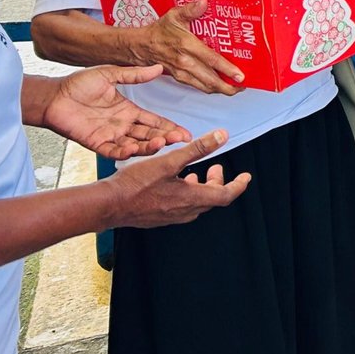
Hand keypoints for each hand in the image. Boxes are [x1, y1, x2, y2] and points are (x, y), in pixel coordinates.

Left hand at [40, 65, 192, 159]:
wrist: (53, 96)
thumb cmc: (78, 84)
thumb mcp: (110, 74)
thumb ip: (134, 75)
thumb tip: (159, 68)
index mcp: (128, 110)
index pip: (154, 120)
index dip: (170, 126)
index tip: (185, 132)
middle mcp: (122, 125)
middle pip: (149, 135)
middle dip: (166, 137)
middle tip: (181, 140)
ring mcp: (110, 136)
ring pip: (135, 145)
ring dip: (149, 146)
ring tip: (161, 143)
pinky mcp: (96, 143)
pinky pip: (113, 152)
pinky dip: (124, 153)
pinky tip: (134, 150)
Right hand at [103, 129, 250, 228]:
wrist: (108, 205)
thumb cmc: (136, 184)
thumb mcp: (170, 161)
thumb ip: (198, 149)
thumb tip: (221, 136)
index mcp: (192, 199)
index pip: (226, 195)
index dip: (238, 185)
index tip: (246, 177)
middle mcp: (184, 211)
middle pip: (212, 199)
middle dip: (219, 183)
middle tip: (216, 168)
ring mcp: (171, 217)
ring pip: (196, 203)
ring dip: (201, 188)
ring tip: (196, 173)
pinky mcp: (159, 217)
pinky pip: (181, 207)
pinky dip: (186, 193)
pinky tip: (175, 183)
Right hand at [133, 0, 244, 94]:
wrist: (141, 46)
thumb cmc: (159, 31)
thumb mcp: (174, 15)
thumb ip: (190, 9)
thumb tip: (203, 3)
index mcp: (187, 46)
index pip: (211, 60)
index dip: (227, 69)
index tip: (240, 75)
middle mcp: (185, 62)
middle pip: (211, 80)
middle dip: (229, 86)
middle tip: (242, 85)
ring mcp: (182, 72)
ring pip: (205, 86)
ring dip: (221, 89)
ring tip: (235, 87)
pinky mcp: (180, 78)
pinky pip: (198, 86)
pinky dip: (210, 87)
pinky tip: (219, 85)